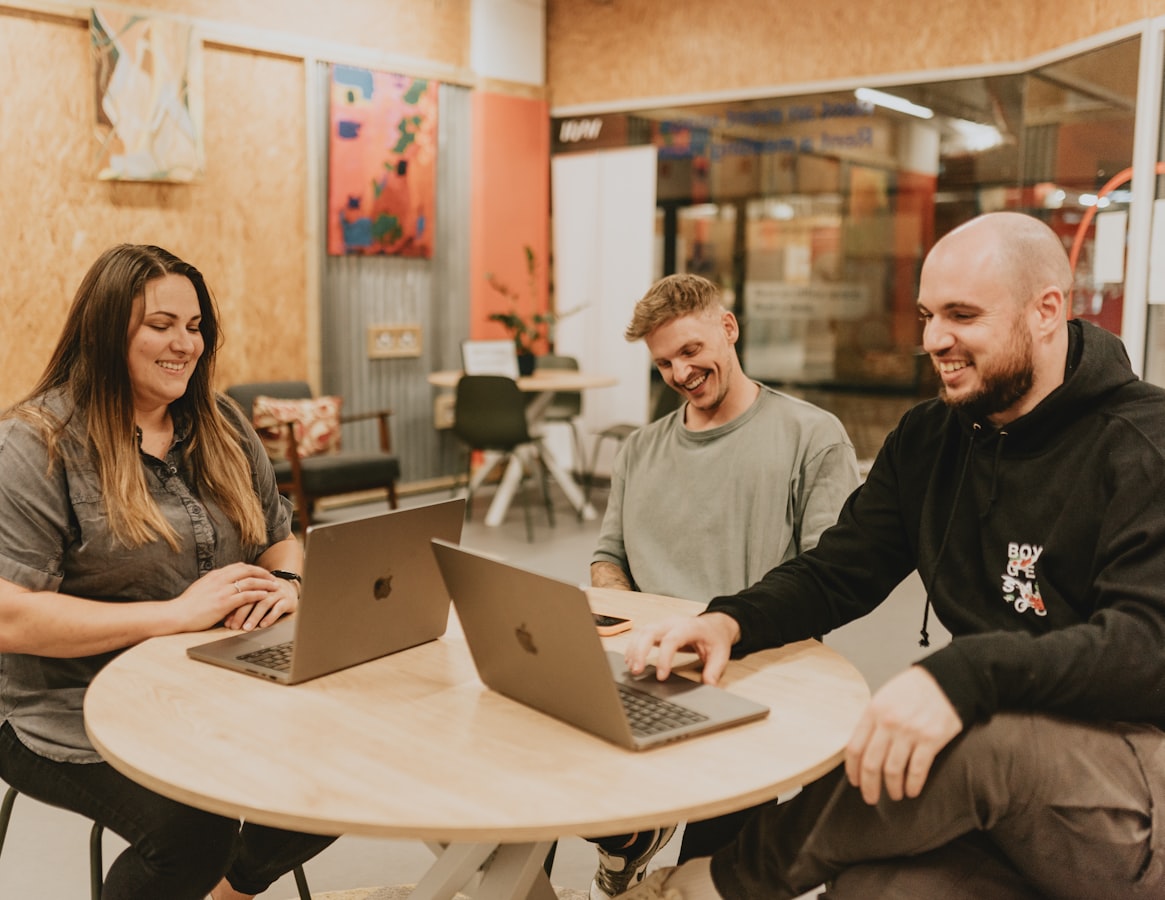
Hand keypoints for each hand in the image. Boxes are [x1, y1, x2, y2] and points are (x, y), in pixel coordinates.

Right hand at [171, 563, 281, 633]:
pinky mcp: (224, 603)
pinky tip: (265, 596)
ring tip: (274, 587)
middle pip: (247, 570)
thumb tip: (225, 584)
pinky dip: (258, 594)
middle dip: (263, 573)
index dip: (253, 569)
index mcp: (215, 575)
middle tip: (273, 578)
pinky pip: (246, 595)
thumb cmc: (188, 605)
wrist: (177, 614)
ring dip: (265, 583)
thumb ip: (214, 584)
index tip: (262, 573)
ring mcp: (222, 590)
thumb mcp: (202, 588)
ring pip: (250, 582)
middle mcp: (220, 579)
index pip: (239, 566)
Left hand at [221, 573, 297, 631]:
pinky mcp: (287, 600)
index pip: (239, 593)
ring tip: (247, 628)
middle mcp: (264, 587)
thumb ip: (238, 601)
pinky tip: (263, 625)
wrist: (288, 587)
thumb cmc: (265, 594)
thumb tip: (222, 617)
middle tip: (234, 627)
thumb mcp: (251, 595)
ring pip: (264, 603)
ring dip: (254, 616)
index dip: (232, 608)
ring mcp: (276, 593)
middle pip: (250, 598)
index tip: (225, 622)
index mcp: (252, 584)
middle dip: (241, 614)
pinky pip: (278, 608)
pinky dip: (270, 617)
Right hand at [622, 612, 740, 683]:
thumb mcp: (721, 654)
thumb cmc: (715, 638)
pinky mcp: (658, 629)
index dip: (664, 658)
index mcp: (690, 627)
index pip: (672, 639)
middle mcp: (674, 623)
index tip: (661, 677)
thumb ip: (714, 671)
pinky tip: (630, 660)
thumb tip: (709, 686)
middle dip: (640, 651)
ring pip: (643, 632)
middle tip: (636, 671)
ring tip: (631, 668)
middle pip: (651, 631)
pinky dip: (634, 646)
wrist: (714, 625)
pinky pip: (641, 634)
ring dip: (634, 649)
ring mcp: (664, 624)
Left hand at [845, 666, 962, 803]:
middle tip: (871, 798)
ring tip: (894, 795)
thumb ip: (872, 721)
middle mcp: (888, 723)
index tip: (855, 782)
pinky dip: (913, 785)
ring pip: (893, 770)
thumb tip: (861, 749)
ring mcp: (909, 732)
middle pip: (871, 763)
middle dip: (869, 785)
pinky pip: (918, 770)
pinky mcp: (931, 740)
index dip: (853, 770)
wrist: (946, 680)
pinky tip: (912, 791)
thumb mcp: (884, 698)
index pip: (855, 748)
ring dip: (892, 788)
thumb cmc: (913, 689)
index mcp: (873, 711)